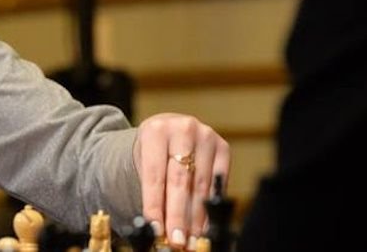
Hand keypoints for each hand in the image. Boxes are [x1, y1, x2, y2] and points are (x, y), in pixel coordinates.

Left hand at [133, 113, 229, 247]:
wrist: (169, 127)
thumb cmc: (153, 149)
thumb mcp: (143, 161)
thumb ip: (151, 190)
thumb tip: (158, 226)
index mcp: (155, 130)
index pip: (154, 174)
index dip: (155, 205)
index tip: (156, 229)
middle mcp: (182, 129)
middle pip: (179, 180)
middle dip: (177, 214)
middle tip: (176, 238)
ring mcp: (206, 136)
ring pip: (200, 185)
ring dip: (195, 216)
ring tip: (190, 237)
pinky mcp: (223, 147)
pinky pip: (217, 183)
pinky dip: (209, 207)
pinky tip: (203, 224)